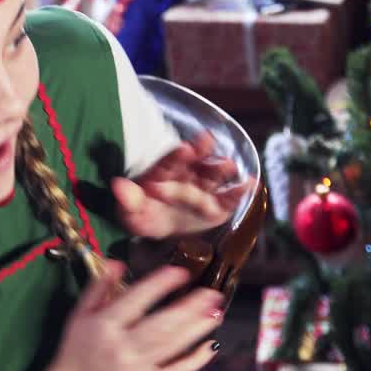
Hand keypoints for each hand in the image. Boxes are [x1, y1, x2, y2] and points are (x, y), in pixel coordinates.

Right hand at [35, 260, 222, 370]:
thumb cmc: (76, 350)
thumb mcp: (79, 314)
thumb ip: (98, 287)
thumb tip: (118, 263)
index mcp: (103, 326)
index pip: (135, 301)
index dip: (159, 285)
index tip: (180, 272)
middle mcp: (120, 347)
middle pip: (160, 325)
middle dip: (189, 308)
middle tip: (212, 293)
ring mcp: (136, 370)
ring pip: (171, 346)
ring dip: (197, 329)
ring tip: (216, 312)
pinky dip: (195, 360)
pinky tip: (210, 346)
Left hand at [112, 131, 254, 238]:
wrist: (160, 230)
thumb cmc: (143, 215)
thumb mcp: (131, 212)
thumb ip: (127, 200)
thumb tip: (118, 186)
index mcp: (163, 173)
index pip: (170, 162)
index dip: (176, 156)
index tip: (184, 148)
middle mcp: (186, 175)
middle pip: (195, 161)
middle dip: (201, 152)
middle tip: (206, 141)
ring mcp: (203, 188)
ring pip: (214, 174)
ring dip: (221, 168)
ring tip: (228, 165)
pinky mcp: (218, 205)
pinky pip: (229, 198)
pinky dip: (240, 191)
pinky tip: (251, 183)